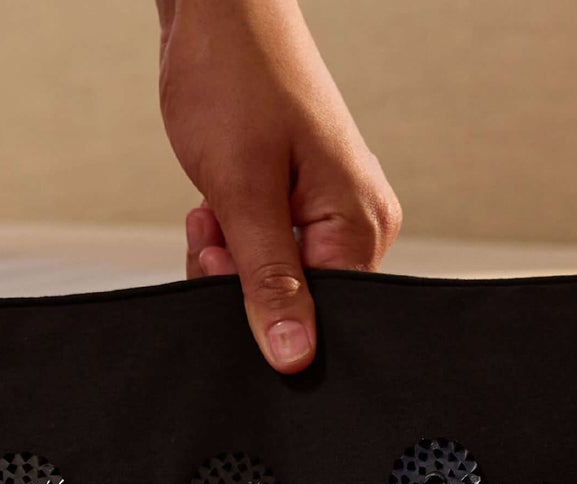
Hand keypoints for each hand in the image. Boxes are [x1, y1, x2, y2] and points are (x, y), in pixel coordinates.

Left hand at [157, 0, 400, 372]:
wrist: (219, 13)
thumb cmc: (235, 78)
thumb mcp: (242, 193)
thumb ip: (268, 282)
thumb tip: (293, 357)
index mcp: (361, 225)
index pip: (323, 322)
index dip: (265, 313)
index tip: (224, 267)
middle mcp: (358, 224)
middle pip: (298, 306)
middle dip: (241, 284)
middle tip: (215, 229)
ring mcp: (331, 214)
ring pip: (273, 283)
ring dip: (228, 261)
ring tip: (215, 206)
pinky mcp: (302, 205)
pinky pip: (266, 256)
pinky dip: (229, 243)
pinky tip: (217, 204)